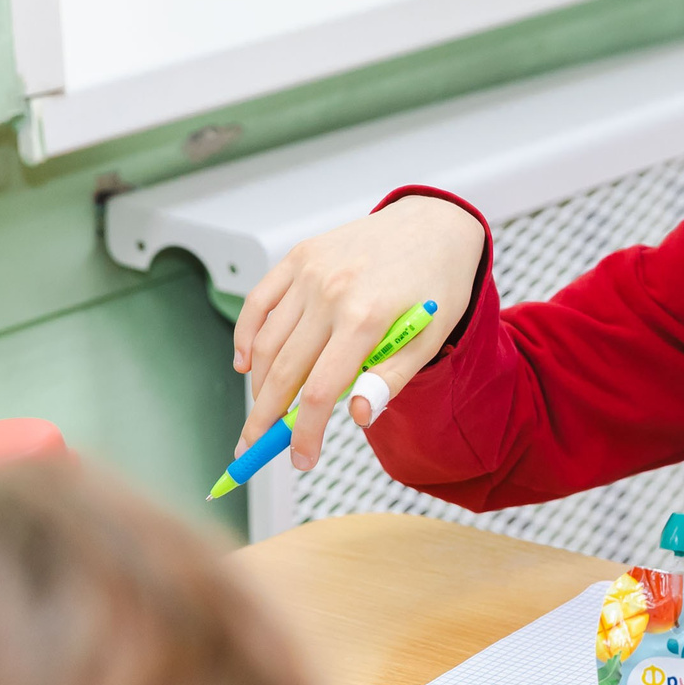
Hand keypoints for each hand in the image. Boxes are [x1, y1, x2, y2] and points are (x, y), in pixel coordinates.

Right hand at [230, 196, 488, 469]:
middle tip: (253, 450)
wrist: (435, 224)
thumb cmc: (437, 285)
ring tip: (261, 412)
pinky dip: (246, 336)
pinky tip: (246, 365)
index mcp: (367, 317)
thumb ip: (391, 378)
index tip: (300, 459)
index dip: (304, 432)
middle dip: (264, 419)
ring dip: (258, 384)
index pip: (319, 391)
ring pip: (265, 340)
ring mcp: (310, 271)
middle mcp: (331, 292)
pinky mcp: (299, 256)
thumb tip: (356, 415)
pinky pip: (258, 302)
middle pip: (283, 370)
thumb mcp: (432, 337)